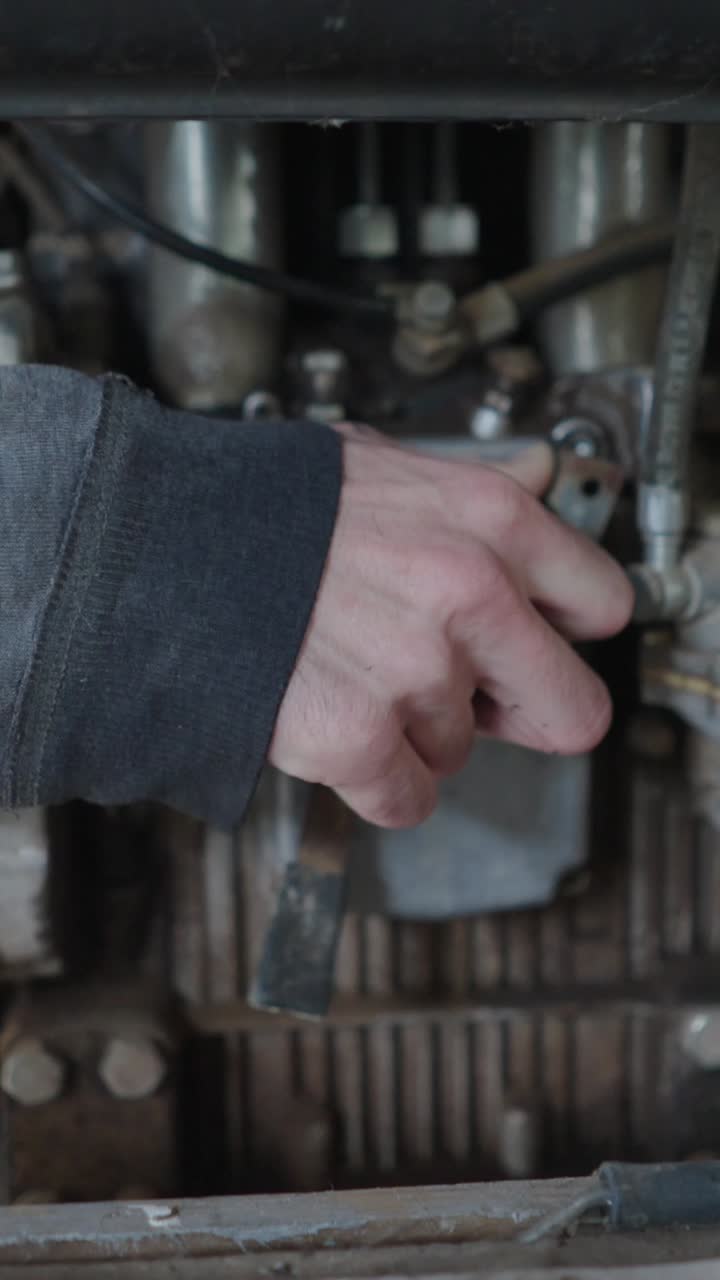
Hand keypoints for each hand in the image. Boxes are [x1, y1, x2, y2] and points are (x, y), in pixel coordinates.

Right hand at [269, 425, 632, 828]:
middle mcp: (470, 596)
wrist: (161, 546)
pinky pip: (407, 799)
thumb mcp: (384, 467)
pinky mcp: (358, 738)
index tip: (539, 646)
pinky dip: (373, 780)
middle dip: (520, 713)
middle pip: (570, 711)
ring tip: (350, 677)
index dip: (564, 635)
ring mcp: (417, 673)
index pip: (602, 606)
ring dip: (414, 731)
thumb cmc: (267, 507)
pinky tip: (334, 726)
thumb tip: (535, 484)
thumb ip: (472, 488)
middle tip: (469, 699)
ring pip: (460, 751)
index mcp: (490, 522)